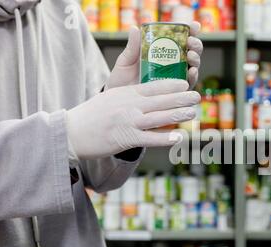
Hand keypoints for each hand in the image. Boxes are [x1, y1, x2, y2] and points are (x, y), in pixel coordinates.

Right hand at [66, 80, 199, 159]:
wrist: (73, 132)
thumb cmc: (92, 115)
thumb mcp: (110, 96)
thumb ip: (128, 93)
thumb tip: (145, 91)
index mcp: (126, 93)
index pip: (154, 86)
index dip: (172, 84)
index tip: (185, 83)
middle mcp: (130, 105)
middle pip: (162, 100)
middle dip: (182, 98)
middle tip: (197, 97)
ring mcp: (129, 122)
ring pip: (160, 117)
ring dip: (179, 114)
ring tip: (193, 113)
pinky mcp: (127, 138)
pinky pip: (151, 138)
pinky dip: (165, 138)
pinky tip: (178, 137)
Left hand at [105, 22, 202, 89]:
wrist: (119, 102)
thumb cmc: (122, 80)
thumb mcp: (126, 61)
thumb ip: (132, 47)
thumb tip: (134, 28)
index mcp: (162, 53)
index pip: (180, 39)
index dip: (190, 31)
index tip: (194, 26)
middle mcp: (172, 65)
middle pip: (190, 52)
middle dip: (195, 45)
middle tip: (191, 41)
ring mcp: (175, 79)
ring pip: (193, 66)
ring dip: (196, 59)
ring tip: (191, 55)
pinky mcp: (176, 93)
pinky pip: (188, 85)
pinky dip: (193, 77)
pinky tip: (191, 72)